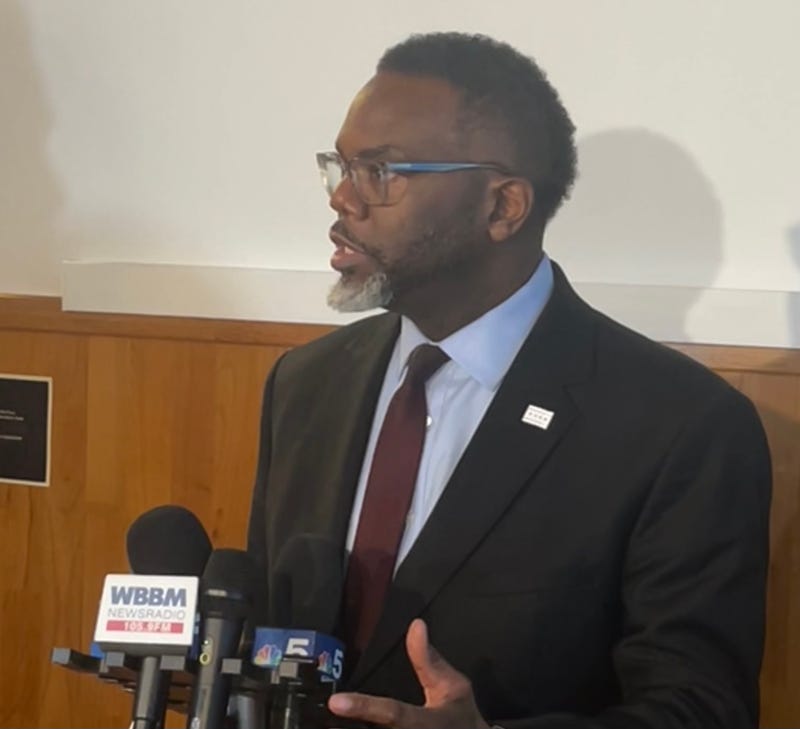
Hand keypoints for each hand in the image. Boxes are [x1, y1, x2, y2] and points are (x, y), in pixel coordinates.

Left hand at [328, 618, 489, 728]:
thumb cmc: (461, 717)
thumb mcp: (453, 688)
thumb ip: (430, 661)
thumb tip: (415, 626)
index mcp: (424, 724)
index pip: (392, 714)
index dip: (364, 708)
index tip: (336, 702)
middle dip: (344, 728)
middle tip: (318, 716)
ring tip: (319, 723)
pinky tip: (331, 726)